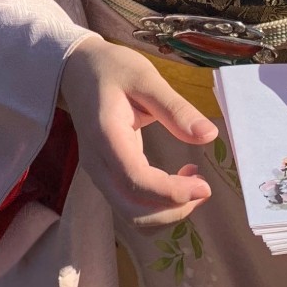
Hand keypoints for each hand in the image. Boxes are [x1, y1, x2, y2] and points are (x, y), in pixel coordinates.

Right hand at [59, 36, 218, 229]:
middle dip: (173, 210)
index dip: (171, 192)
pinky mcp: (107, 177)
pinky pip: (132, 206)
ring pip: (133, 216)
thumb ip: (175, 108)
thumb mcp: (145, 78)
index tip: (204, 185)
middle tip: (203, 187)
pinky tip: (177, 181)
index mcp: (106, 136)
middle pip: (133, 211)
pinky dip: (158, 206)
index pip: (136, 181)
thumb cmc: (112, 69)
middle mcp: (98, 164)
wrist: (78, 71)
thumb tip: (209, 135)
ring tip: (193, 184)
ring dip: (167, 212)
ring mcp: (99, 174)